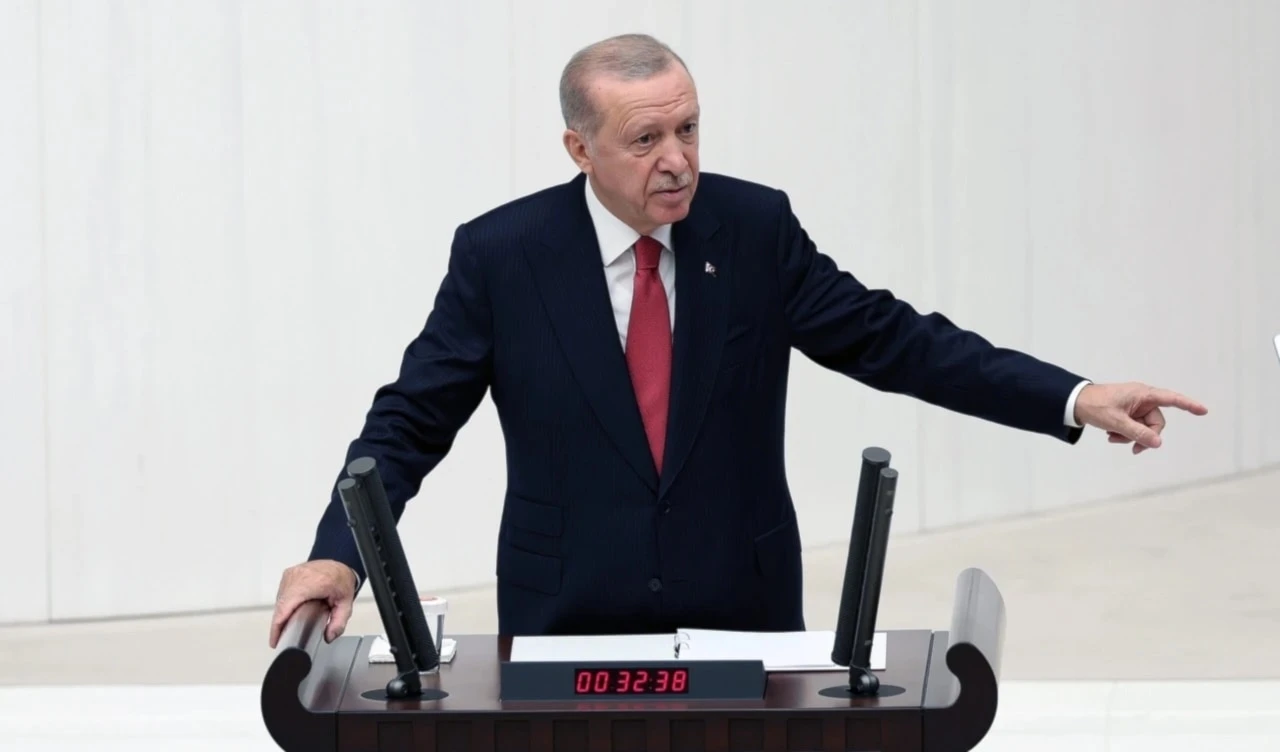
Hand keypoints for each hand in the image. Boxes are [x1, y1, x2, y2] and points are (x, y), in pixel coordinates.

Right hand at [269, 559, 356, 647]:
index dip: (278, 626)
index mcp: (311, 583)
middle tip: (284, 639)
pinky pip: (281, 594)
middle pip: (281, 606)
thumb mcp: (346, 603)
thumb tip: (329, 636)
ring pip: (279, 601)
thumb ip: (339, 622)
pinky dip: (284, 606)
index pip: (286, 607)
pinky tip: (290, 614)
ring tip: (287, 628)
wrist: (339, 564)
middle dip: (280, 625)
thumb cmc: (341, 579)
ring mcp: (291, 574)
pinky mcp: (288, 574)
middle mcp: (297, 576)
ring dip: (281, 615)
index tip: (276, 641)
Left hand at [1074, 382, 1207, 453]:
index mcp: (1142, 394)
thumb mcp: (1116, 422)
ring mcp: (1135, 407)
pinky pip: (1134, 427)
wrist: (1074, 403)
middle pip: (1156, 423)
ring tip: (1113, 437)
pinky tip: (1110, 435)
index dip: (1188, 405)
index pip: (1170, 399)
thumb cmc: (1094, 406)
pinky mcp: (1127, 413)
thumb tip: (1158, 442)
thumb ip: (1137, 433)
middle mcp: (1142, 399)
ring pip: (1144, 428)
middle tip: (1131, 448)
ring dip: (1131, 436)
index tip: (1203, 410)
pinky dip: (1125, 434)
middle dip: (1144, 436)